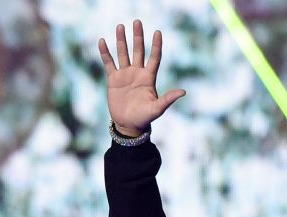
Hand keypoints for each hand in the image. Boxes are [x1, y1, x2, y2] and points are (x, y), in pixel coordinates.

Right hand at [98, 20, 185, 135]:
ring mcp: (125, 75)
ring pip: (123, 53)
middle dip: (138, 36)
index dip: (156, 45)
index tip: (157, 32)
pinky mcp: (113, 79)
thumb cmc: (144, 118)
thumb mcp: (157, 109)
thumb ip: (168, 99)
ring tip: (120, 26)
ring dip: (121, 40)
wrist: (128, 125)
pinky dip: (105, 53)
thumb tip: (183, 92)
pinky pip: (109, 63)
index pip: (154, 58)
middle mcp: (137, 73)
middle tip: (137, 22)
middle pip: (138, 50)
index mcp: (148, 78)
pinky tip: (102, 41)